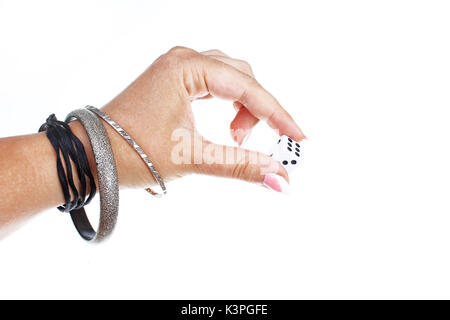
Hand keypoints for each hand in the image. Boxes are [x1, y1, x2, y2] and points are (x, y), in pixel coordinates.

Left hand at [91, 47, 305, 190]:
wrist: (89, 156)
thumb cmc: (130, 152)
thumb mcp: (192, 158)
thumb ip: (240, 165)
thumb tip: (280, 178)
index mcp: (187, 68)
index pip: (247, 88)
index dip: (277, 114)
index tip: (298, 136)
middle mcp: (184, 60)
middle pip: (242, 78)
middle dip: (257, 111)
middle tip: (254, 144)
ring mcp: (177, 69)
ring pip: (230, 80)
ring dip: (242, 108)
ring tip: (235, 138)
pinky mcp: (174, 81)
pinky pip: (214, 86)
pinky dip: (228, 106)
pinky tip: (227, 126)